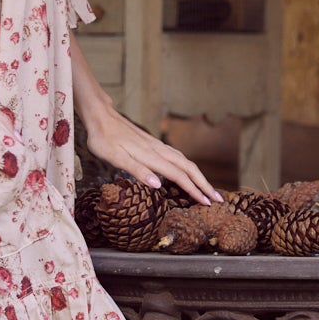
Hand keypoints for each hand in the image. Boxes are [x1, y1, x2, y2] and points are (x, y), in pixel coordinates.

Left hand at [83, 108, 221, 205]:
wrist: (100, 116)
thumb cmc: (103, 139)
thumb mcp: (115, 157)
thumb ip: (137, 170)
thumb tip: (158, 185)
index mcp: (151, 156)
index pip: (179, 176)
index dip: (194, 190)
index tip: (207, 203)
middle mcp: (159, 150)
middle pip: (188, 168)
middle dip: (204, 184)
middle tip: (217, 200)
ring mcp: (157, 146)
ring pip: (185, 161)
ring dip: (198, 176)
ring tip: (207, 189)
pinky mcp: (154, 144)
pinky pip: (177, 157)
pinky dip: (188, 167)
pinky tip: (187, 172)